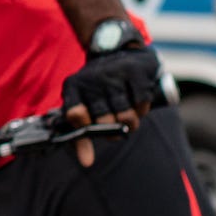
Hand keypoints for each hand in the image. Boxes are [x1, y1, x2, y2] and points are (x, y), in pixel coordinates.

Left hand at [63, 43, 162, 167]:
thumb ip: (82, 136)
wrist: (117, 52)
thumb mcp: (84, 107)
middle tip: (118, 128)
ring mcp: (113, 74)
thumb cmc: (98, 90)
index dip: (84, 126)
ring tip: (129, 121)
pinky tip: (138, 106)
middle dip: (114, 131)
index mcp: (73, 87)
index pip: (73, 114)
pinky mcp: (134, 72)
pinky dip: (142, 110)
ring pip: (124, 114)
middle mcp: (90, 79)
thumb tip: (87, 163)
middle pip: (103, 121)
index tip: (91, 128)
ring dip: (131, 123)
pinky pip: (141, 103)